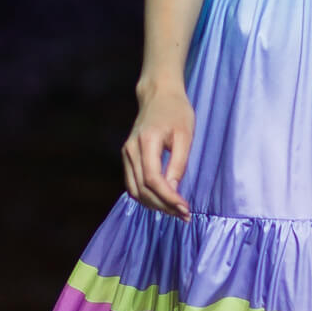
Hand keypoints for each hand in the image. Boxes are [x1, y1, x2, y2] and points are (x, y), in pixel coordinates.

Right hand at [122, 81, 194, 219]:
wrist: (158, 95)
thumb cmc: (176, 112)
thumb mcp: (185, 135)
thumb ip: (179, 163)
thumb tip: (173, 191)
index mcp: (146, 142)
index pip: (153, 180)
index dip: (168, 198)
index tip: (185, 209)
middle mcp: (131, 150)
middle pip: (142, 189)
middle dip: (163, 206)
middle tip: (184, 215)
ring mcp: (126, 154)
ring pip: (134, 191)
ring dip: (154, 205)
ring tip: (175, 212)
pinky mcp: (127, 157)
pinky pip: (133, 184)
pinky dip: (146, 197)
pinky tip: (163, 201)